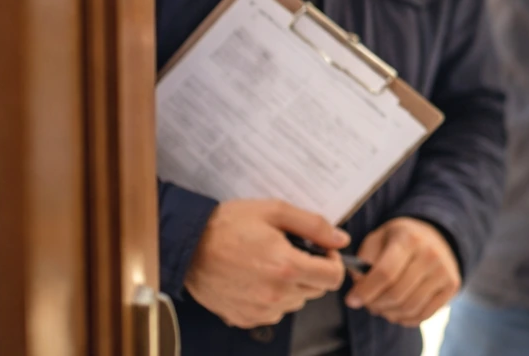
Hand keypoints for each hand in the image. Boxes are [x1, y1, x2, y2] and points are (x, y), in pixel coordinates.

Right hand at [183, 199, 347, 328]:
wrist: (187, 246)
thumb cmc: (228, 225)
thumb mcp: (274, 211)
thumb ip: (314, 225)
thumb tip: (341, 240)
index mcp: (286, 266)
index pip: (334, 277)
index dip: (333, 262)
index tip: (321, 251)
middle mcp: (275, 294)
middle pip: (317, 290)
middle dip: (312, 271)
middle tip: (292, 252)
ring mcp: (259, 310)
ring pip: (296, 302)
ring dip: (292, 285)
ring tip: (270, 264)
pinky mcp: (244, 318)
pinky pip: (274, 313)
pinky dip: (273, 298)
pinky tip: (257, 279)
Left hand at [344, 217, 459, 326]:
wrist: (435, 236)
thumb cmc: (399, 241)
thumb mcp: (378, 239)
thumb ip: (363, 261)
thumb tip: (359, 288)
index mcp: (408, 238)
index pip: (385, 272)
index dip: (365, 291)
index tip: (351, 301)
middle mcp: (431, 253)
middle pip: (396, 294)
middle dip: (375, 304)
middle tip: (366, 303)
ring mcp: (444, 270)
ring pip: (409, 308)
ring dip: (389, 313)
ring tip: (381, 306)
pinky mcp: (452, 285)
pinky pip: (423, 315)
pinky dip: (405, 319)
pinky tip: (397, 310)